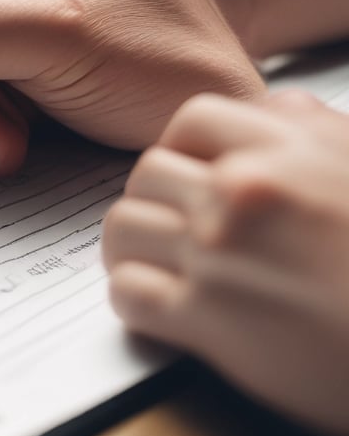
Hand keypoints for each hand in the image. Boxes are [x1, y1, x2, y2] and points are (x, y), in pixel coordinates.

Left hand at [103, 89, 348, 435]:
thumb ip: (312, 133)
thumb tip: (263, 114)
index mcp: (291, 148)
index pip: (191, 120)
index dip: (179, 150)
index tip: (186, 176)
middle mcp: (245, 190)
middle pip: (147, 173)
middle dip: (153, 201)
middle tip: (169, 225)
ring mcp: (220, 253)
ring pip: (123, 228)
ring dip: (131, 249)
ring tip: (153, 264)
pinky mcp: (209, 321)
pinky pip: (128, 294)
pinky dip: (134, 300)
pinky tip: (161, 310)